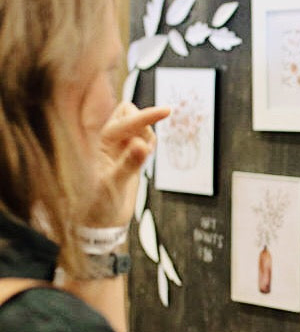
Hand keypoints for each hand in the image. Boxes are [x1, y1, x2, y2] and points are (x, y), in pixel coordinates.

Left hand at [86, 103, 170, 227]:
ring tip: (143, 158)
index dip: (146, 116)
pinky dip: (149, 143)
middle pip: (128, 112)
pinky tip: (144, 159)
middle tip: (146, 146)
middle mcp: (110, 141)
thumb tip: (142, 145)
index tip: (167, 111)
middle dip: (143, 121)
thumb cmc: (101, 204)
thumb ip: (129, 164)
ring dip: (147, 135)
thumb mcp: (114, 185)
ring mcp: (121, 147)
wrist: (103, 220)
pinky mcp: (130, 156)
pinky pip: (143, 139)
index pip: (126, 121)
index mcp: (102, 142)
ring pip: (138, 125)